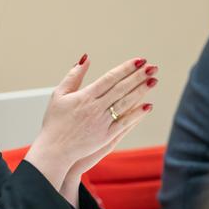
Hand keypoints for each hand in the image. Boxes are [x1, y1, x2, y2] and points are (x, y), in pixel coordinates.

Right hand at [25, 56, 157, 200]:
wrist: (54, 150)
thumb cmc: (54, 122)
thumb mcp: (59, 94)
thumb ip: (73, 76)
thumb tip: (86, 58)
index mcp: (85, 96)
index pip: (110, 78)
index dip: (126, 68)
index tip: (139, 61)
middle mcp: (95, 108)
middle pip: (121, 88)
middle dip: (138, 76)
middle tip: (153, 67)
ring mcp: (102, 123)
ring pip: (126, 103)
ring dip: (141, 91)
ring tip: (154, 81)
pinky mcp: (106, 137)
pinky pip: (124, 123)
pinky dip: (137, 114)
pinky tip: (148, 106)